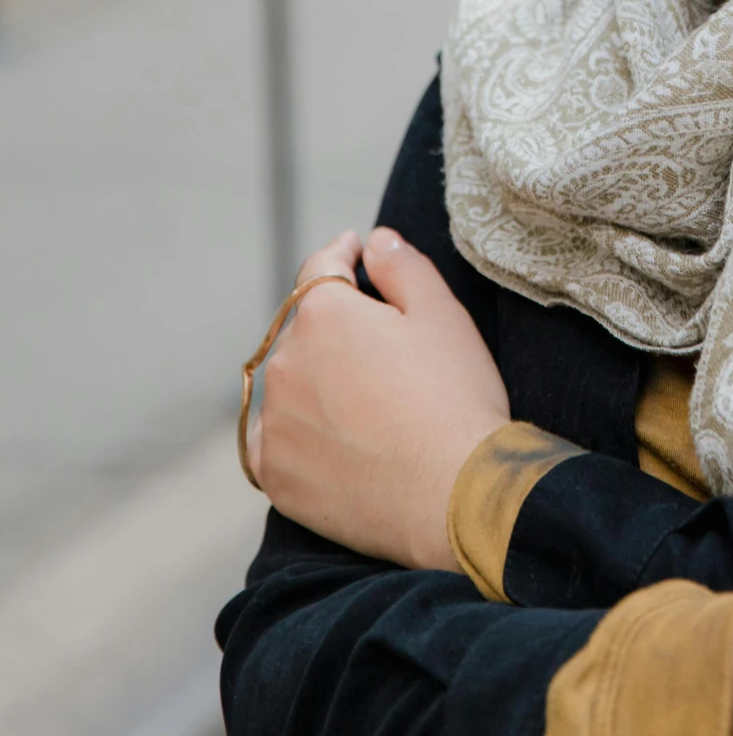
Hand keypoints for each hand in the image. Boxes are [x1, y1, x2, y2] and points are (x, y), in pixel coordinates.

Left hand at [248, 227, 509, 569]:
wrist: (454, 495)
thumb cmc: (455, 399)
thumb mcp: (443, 314)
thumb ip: (402, 266)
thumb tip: (373, 241)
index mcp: (323, 313)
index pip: (321, 267)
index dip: (341, 254)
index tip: (354, 250)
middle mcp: (286, 362)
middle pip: (305, 329)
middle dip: (335, 326)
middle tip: (380, 345)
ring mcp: (274, 423)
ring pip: (290, 384)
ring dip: (315, 380)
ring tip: (362, 400)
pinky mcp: (275, 475)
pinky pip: (275, 441)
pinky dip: (296, 433)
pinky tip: (332, 440)